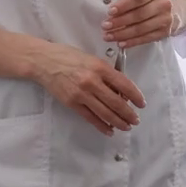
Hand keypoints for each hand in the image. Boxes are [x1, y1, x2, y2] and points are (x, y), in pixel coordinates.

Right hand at [30, 40, 145, 135]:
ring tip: (126, 126)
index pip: (124, 84)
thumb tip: (120, 90)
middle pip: (116, 102)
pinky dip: (101, 125)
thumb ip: (105, 72)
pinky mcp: (72, 103)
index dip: (135, 96)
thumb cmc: (67, 56)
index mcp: (99, 67)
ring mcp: (81, 94)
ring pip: (105, 113)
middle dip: (129, 114)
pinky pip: (90, 117)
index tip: (141, 103)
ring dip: (118, 122)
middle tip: (136, 120)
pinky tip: (109, 130)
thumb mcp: (91, 58)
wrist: (44, 61)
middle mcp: (92, 81)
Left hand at [103, 0, 179, 48]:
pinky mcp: (164, 32)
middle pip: (139, 15)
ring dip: (123, 34)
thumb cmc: (147, 2)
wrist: (168, 12)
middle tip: (105, 26)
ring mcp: (164, 19)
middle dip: (120, 21)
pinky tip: (121, 43)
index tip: (110, 11)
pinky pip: (146, 38)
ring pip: (141, 28)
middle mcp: (162, 4)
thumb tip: (109, 6)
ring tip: (109, 36)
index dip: (123, 5)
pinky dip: (132, 42)